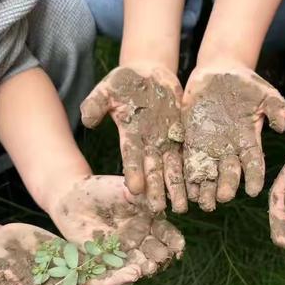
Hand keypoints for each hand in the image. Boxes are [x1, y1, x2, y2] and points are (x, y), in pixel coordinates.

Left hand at [48, 175, 185, 284]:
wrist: (70, 197)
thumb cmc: (101, 189)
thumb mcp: (123, 189)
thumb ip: (141, 197)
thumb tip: (160, 203)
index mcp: (150, 221)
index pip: (167, 234)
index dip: (174, 241)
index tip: (178, 246)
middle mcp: (140, 240)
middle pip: (156, 253)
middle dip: (160, 258)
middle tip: (161, 260)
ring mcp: (124, 252)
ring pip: (139, 265)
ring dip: (143, 270)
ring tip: (144, 271)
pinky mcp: (105, 261)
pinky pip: (116, 273)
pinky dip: (122, 278)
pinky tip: (128, 278)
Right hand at [80, 64, 186, 212]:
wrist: (150, 74)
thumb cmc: (125, 80)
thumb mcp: (108, 87)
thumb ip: (96, 103)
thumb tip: (86, 120)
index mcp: (130, 135)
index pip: (131, 158)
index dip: (133, 174)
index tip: (134, 191)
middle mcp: (149, 144)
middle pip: (154, 170)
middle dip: (156, 190)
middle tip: (159, 210)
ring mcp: (166, 142)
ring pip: (172, 169)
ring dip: (176, 188)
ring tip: (182, 207)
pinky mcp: (181, 137)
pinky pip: (188, 156)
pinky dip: (192, 171)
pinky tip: (198, 187)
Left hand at [182, 67, 284, 210]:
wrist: (218, 71)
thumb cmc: (245, 83)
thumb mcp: (264, 92)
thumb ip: (276, 108)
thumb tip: (282, 125)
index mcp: (249, 141)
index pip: (253, 164)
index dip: (254, 178)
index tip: (253, 191)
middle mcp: (230, 149)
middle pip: (229, 173)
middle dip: (226, 187)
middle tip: (223, 198)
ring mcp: (210, 147)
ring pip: (209, 174)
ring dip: (206, 189)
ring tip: (203, 202)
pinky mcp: (192, 141)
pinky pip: (189, 162)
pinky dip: (188, 177)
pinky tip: (187, 189)